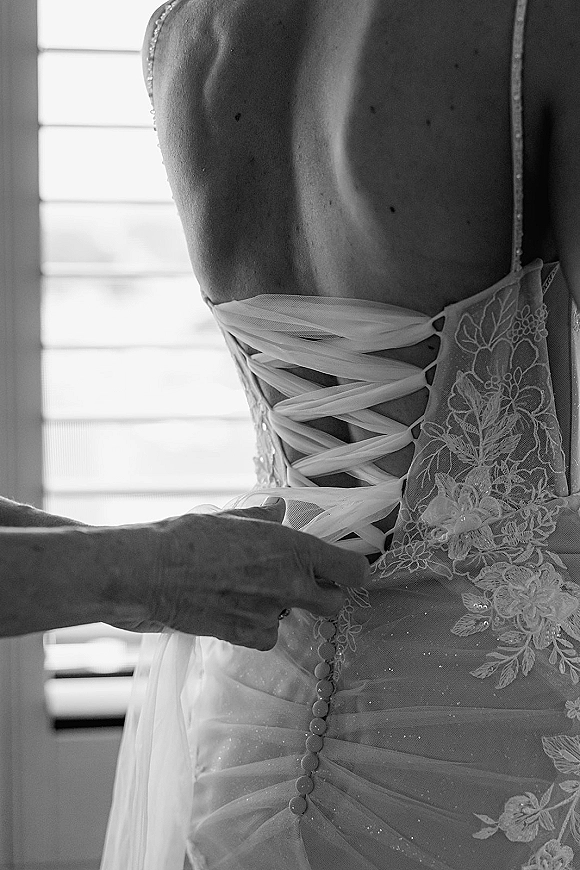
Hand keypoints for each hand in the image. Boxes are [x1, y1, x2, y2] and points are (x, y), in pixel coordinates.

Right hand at [121, 501, 368, 649]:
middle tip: (302, 583)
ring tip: (249, 589)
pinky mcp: (247, 636)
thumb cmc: (189, 536)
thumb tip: (278, 509)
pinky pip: (268, 636)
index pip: (354, 569)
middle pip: (335, 603)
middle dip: (324, 595)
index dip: (351, 570)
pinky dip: (257, 627)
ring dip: (283, 607)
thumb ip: (264, 519)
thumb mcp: (233, 518)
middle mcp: (291, 583)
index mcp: (293, 547)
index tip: (340, 568)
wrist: (152, 572)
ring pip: (297, 618)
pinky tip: (235, 609)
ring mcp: (271, 613)